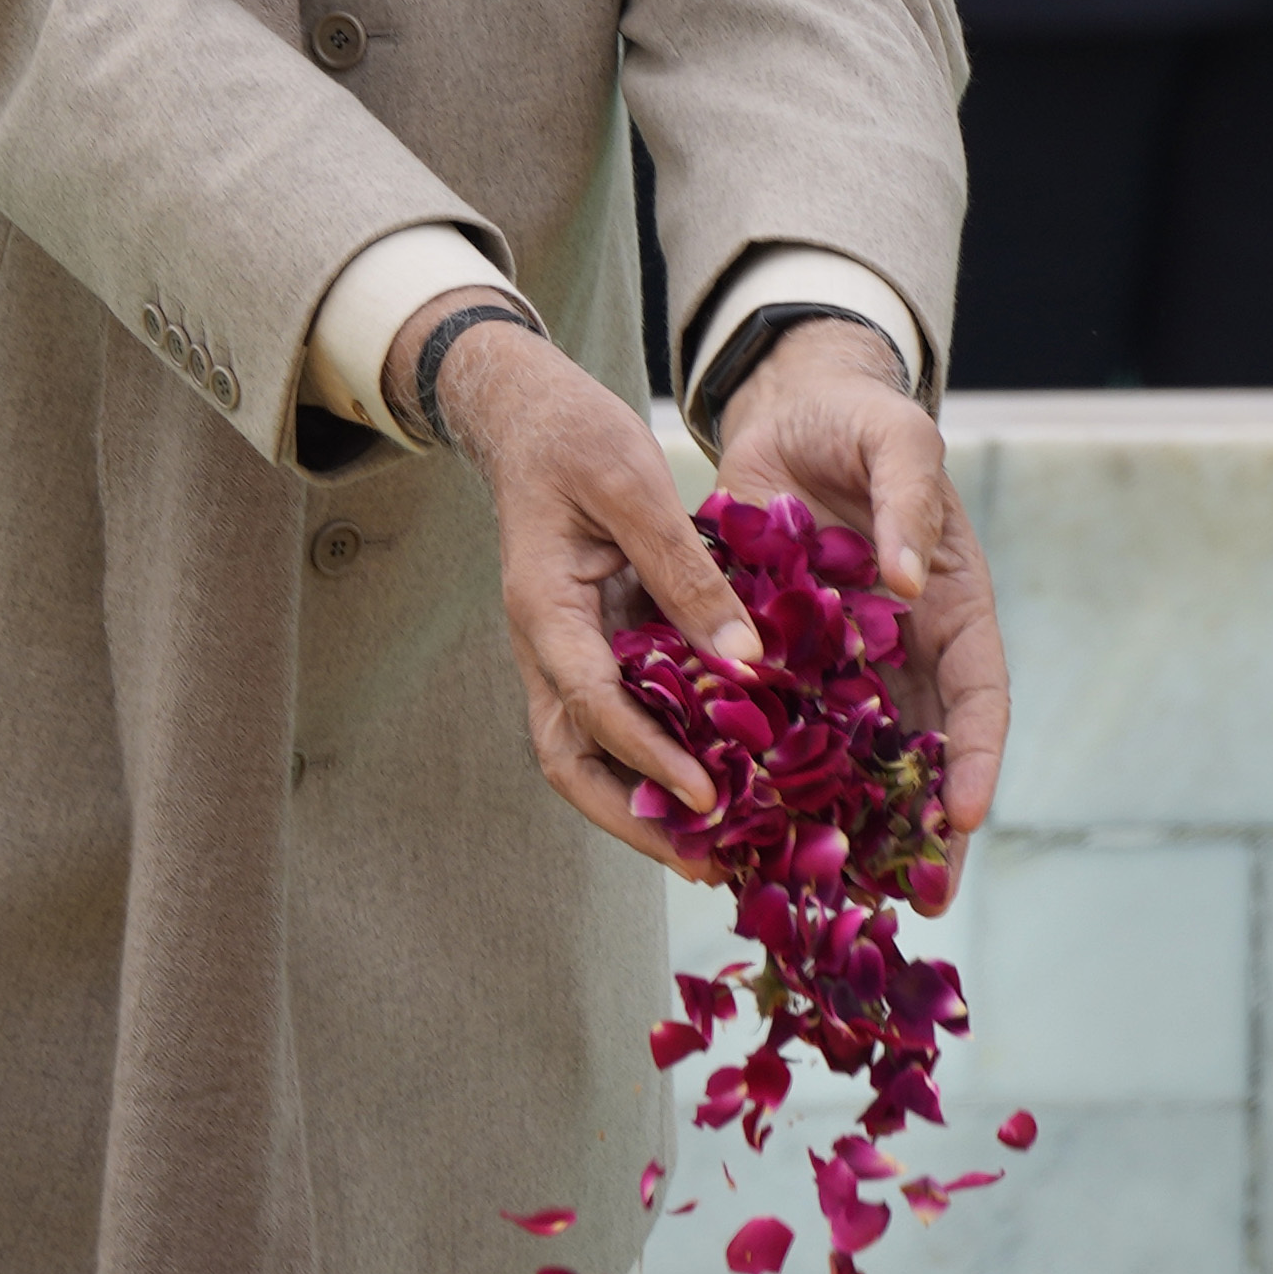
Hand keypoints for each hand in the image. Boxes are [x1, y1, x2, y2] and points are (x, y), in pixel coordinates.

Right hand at [429, 303, 744, 878]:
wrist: (530, 414)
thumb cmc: (575, 436)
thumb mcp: (634, 486)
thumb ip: (684, 570)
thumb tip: (742, 655)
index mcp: (544, 611)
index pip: (590, 705)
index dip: (649, 757)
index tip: (708, 798)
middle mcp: (546, 648)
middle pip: (573, 760)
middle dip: (635, 818)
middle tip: (707, 859)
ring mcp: (566, 654)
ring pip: (590, 753)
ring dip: (645, 802)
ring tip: (718, 846)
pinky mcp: (595, 647)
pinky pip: (621, 718)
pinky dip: (661, 756)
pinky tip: (722, 777)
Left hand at [709, 319, 1002, 894]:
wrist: (788, 414)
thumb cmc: (861, 424)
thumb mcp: (898, 440)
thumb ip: (908, 500)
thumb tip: (903, 577)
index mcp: (949, 609)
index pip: (977, 698)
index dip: (975, 759)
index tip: (966, 814)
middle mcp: (902, 652)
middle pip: (919, 755)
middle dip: (923, 829)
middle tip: (919, 898)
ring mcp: (839, 664)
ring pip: (850, 761)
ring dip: (848, 827)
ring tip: (838, 897)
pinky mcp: (776, 662)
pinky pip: (776, 730)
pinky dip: (769, 783)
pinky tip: (747, 832)